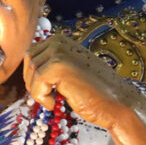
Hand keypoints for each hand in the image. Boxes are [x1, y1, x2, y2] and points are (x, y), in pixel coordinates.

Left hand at [24, 34, 143, 132]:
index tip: (46, 90)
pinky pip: (36, 84)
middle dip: (33, 82)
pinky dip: (41, 98)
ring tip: (54, 101)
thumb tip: (28, 70)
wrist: (117, 102)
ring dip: (38, 92)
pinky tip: (54, 104)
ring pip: (31, 73)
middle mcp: (59, 42)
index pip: (32, 54)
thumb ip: (52, 65)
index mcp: (61, 40)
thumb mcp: (70, 71)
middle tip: (48, 96)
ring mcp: (59, 52)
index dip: (33, 75)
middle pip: (28, 61)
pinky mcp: (59, 67)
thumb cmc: (95, 91)